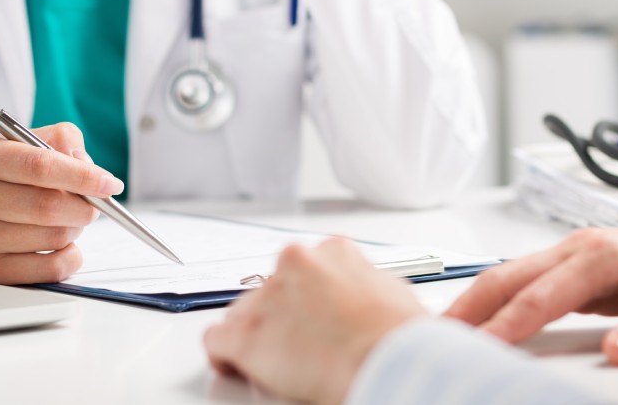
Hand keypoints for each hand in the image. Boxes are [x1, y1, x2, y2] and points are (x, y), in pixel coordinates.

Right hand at [0, 123, 123, 283]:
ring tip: (68, 218)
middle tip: (92, 202)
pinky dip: (70, 256)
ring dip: (76, 228)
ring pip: (53, 237)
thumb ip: (57, 140)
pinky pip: (47, 270)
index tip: (110, 183)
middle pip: (49, 206)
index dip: (84, 175)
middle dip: (84, 205)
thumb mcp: (11, 142)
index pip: (40, 165)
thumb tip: (88, 164)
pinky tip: (63, 243)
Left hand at [204, 239, 426, 403]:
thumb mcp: (396, 292)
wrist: (388, 360)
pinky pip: (218, 340)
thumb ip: (370, 284)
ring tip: (276, 362)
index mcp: (334, 251)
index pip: (305, 269)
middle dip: (281, 315)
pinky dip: (226, 356)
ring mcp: (268, 297)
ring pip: (244, 313)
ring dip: (257, 334)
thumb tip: (372, 296)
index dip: (306, 298)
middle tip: (298, 344)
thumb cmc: (399, 337)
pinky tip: (236, 367)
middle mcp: (295, 263)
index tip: (311, 317)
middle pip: (272, 289)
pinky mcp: (246, 333)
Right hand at [445, 207, 617, 365]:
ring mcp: (575, 254)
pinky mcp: (579, 267)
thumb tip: (616, 354)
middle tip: (433, 335)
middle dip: (469, 306)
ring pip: (511, 275)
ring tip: (448, 331)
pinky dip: (500, 300)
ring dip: (478, 301)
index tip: (476, 348)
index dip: (505, 325)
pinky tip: (486, 320)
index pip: (539, 295)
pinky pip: (528, 283)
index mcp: (600, 253)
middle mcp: (579, 247)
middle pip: (507, 276)